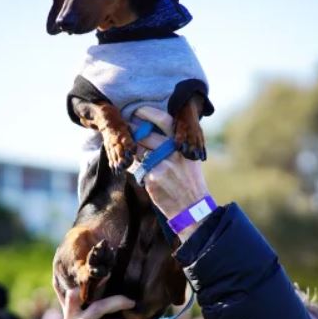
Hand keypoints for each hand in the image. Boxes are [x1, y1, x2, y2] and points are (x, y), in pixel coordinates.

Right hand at [56, 287, 134, 318]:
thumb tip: (121, 296)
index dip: (80, 280)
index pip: (70, 291)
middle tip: (118, 281)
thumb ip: (100, 314)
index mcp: (71, 314)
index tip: (98, 270)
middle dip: (100, 284)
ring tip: (131, 302)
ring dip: (118, 303)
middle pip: (83, 294)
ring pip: (98, 308)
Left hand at [132, 106, 210, 241]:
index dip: (148, 113)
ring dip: (131, 149)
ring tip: (129, 149)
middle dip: (133, 131)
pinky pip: (136, 166)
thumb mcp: (189, 158)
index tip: (137, 111)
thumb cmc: (189, 181)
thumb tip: (154, 128)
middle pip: (145, 134)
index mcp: (182, 144)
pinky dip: (132, 165)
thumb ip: (175, 144)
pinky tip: (132, 167)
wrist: (192, 207)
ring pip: (138, 150)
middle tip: (126, 129)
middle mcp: (173, 151)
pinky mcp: (152, 178)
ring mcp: (162, 165)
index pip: (163, 120)